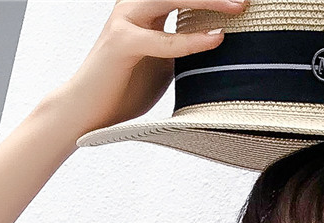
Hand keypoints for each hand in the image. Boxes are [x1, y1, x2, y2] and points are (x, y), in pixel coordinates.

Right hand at [46, 0, 245, 139]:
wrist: (86, 110)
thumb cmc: (124, 90)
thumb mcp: (164, 64)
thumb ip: (184, 49)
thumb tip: (219, 46)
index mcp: (147, 9)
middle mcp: (135, 6)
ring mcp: (126, 20)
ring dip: (208, 0)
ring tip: (238, 6)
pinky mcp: (121, 42)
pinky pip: (164, 39)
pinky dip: (191, 40)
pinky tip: (216, 38)